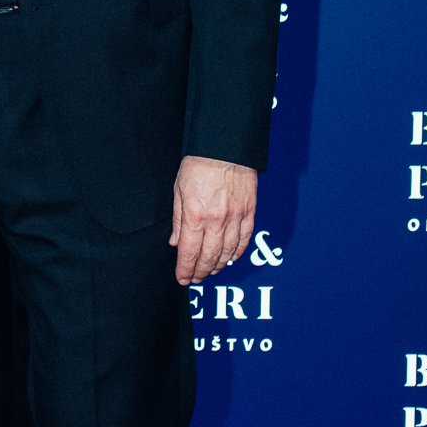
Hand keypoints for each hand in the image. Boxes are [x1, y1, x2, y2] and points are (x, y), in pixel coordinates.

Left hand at [170, 156, 256, 284]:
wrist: (225, 148)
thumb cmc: (199, 165)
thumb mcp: (179, 191)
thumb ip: (179, 220)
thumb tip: (176, 243)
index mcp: (196, 216)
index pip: (190, 253)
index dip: (186, 270)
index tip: (182, 278)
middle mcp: (217, 220)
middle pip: (209, 257)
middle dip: (200, 272)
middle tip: (195, 279)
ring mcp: (235, 217)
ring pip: (228, 252)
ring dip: (218, 265)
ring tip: (210, 271)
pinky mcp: (249, 212)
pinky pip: (244, 239)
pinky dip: (237, 253)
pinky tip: (230, 258)